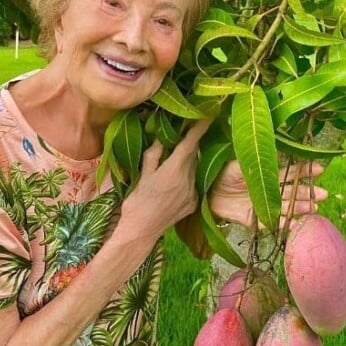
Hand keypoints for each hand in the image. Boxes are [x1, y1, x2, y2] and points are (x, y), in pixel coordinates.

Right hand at [118, 119, 211, 240]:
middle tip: (183, 131)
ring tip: (173, 158)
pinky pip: (193, 183)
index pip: (191, 143)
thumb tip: (162, 138)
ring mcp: (193, 193)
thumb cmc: (136, 202)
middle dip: (189, 143)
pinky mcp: (193, 204)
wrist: (140, 232)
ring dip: (187, 161)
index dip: (200, 127)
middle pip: (193, 154)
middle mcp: (188, 180)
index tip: (209, 113)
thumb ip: (154, 154)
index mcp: (175, 169)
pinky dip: (186, 177)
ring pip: (193, 168)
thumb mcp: (142, 174)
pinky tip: (173, 182)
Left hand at [209, 160, 327, 228]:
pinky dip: (284, 225)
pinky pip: (271, 223)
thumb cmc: (220, 172)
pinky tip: (296, 225)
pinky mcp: (254, 219)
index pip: (289, 171)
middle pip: (291, 191)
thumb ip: (258, 158)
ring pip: (286, 207)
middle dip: (307, 192)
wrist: (204, 191)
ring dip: (300, 208)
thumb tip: (276, 145)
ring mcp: (262, 204)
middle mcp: (267, 189)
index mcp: (265, 173)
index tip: (319, 169)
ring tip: (315, 209)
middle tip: (323, 194)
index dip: (304, 170)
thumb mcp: (240, 162)